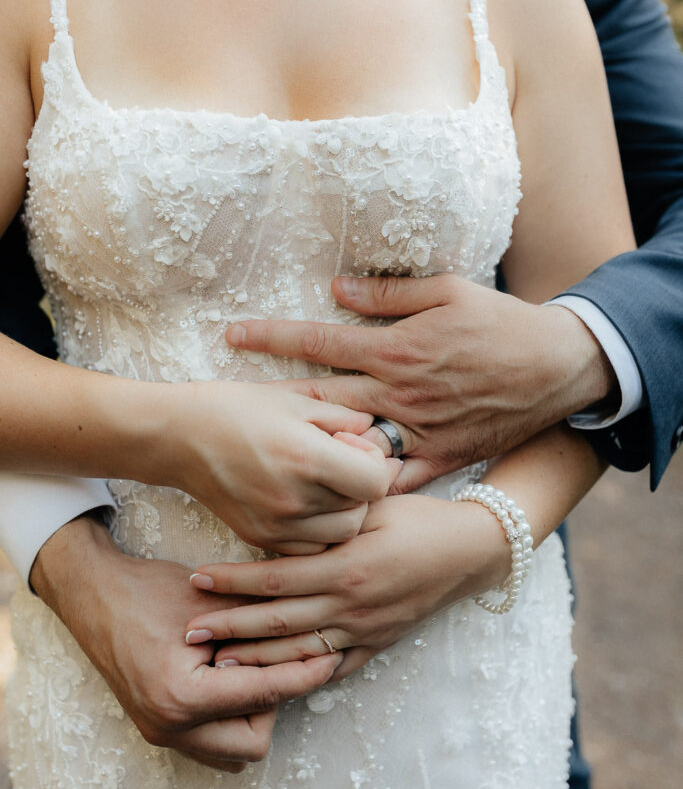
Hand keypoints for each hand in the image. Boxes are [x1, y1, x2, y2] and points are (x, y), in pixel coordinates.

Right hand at [30, 514, 342, 770]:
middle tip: (279, 660)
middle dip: (275, 703)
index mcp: (182, 697)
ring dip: (253, 715)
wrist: (92, 594)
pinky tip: (234, 677)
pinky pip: (211, 742)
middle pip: (253, 741)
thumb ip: (262, 624)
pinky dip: (231, 717)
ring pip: (233, 750)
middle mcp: (170, 726)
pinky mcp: (158, 729)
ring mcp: (160, 733)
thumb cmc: (148, 590)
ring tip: (253, 667)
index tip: (332, 658)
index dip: (305, 675)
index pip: (265, 695)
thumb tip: (316, 628)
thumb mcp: (212, 601)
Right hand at [159, 381, 398, 553]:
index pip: (375, 482)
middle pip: (362, 511)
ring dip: (345, 512)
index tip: (355, 446)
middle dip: (363, 487)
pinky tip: (307, 503)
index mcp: (307, 459)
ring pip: (341, 535)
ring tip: (326, 484)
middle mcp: (295, 500)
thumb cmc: (235, 410)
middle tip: (343, 463)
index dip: (376, 463)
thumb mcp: (295, 400)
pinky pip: (311, 548)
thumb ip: (344, 418)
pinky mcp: (261, 539)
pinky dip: (319, 531)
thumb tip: (375, 433)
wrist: (178, 438)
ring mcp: (276, 526)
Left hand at [185, 494, 509, 678]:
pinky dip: (302, 674)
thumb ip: (331, 519)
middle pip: (277, 622)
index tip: (197, 579)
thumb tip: (285, 518)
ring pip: (300, 651)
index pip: (275, 579)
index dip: (232, 581)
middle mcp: (351, 605)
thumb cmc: (422, 519)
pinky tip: (276, 681)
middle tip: (189, 630)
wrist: (472, 551)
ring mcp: (365, 630)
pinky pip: (334, 666)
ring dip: (256, 659)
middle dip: (229, 627)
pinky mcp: (378, 643)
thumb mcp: (376, 507)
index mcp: (346, 567)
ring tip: (218, 662)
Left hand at [226, 275, 616, 491]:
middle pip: (321, 397)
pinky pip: (395, 479)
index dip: (271, 337)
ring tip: (265, 459)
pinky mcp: (441, 457)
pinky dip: (363, 491)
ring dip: (308, 451)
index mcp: (396, 348)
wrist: (558, 366)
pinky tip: (330, 501)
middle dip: (272, 400)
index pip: (320, 341)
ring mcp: (419, 430)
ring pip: (350, 445)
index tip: (231, 334)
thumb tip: (337, 288)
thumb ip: (388, 293)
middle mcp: (399, 393)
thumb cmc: (501, 322)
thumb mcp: (448, 291)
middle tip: (229, 408)